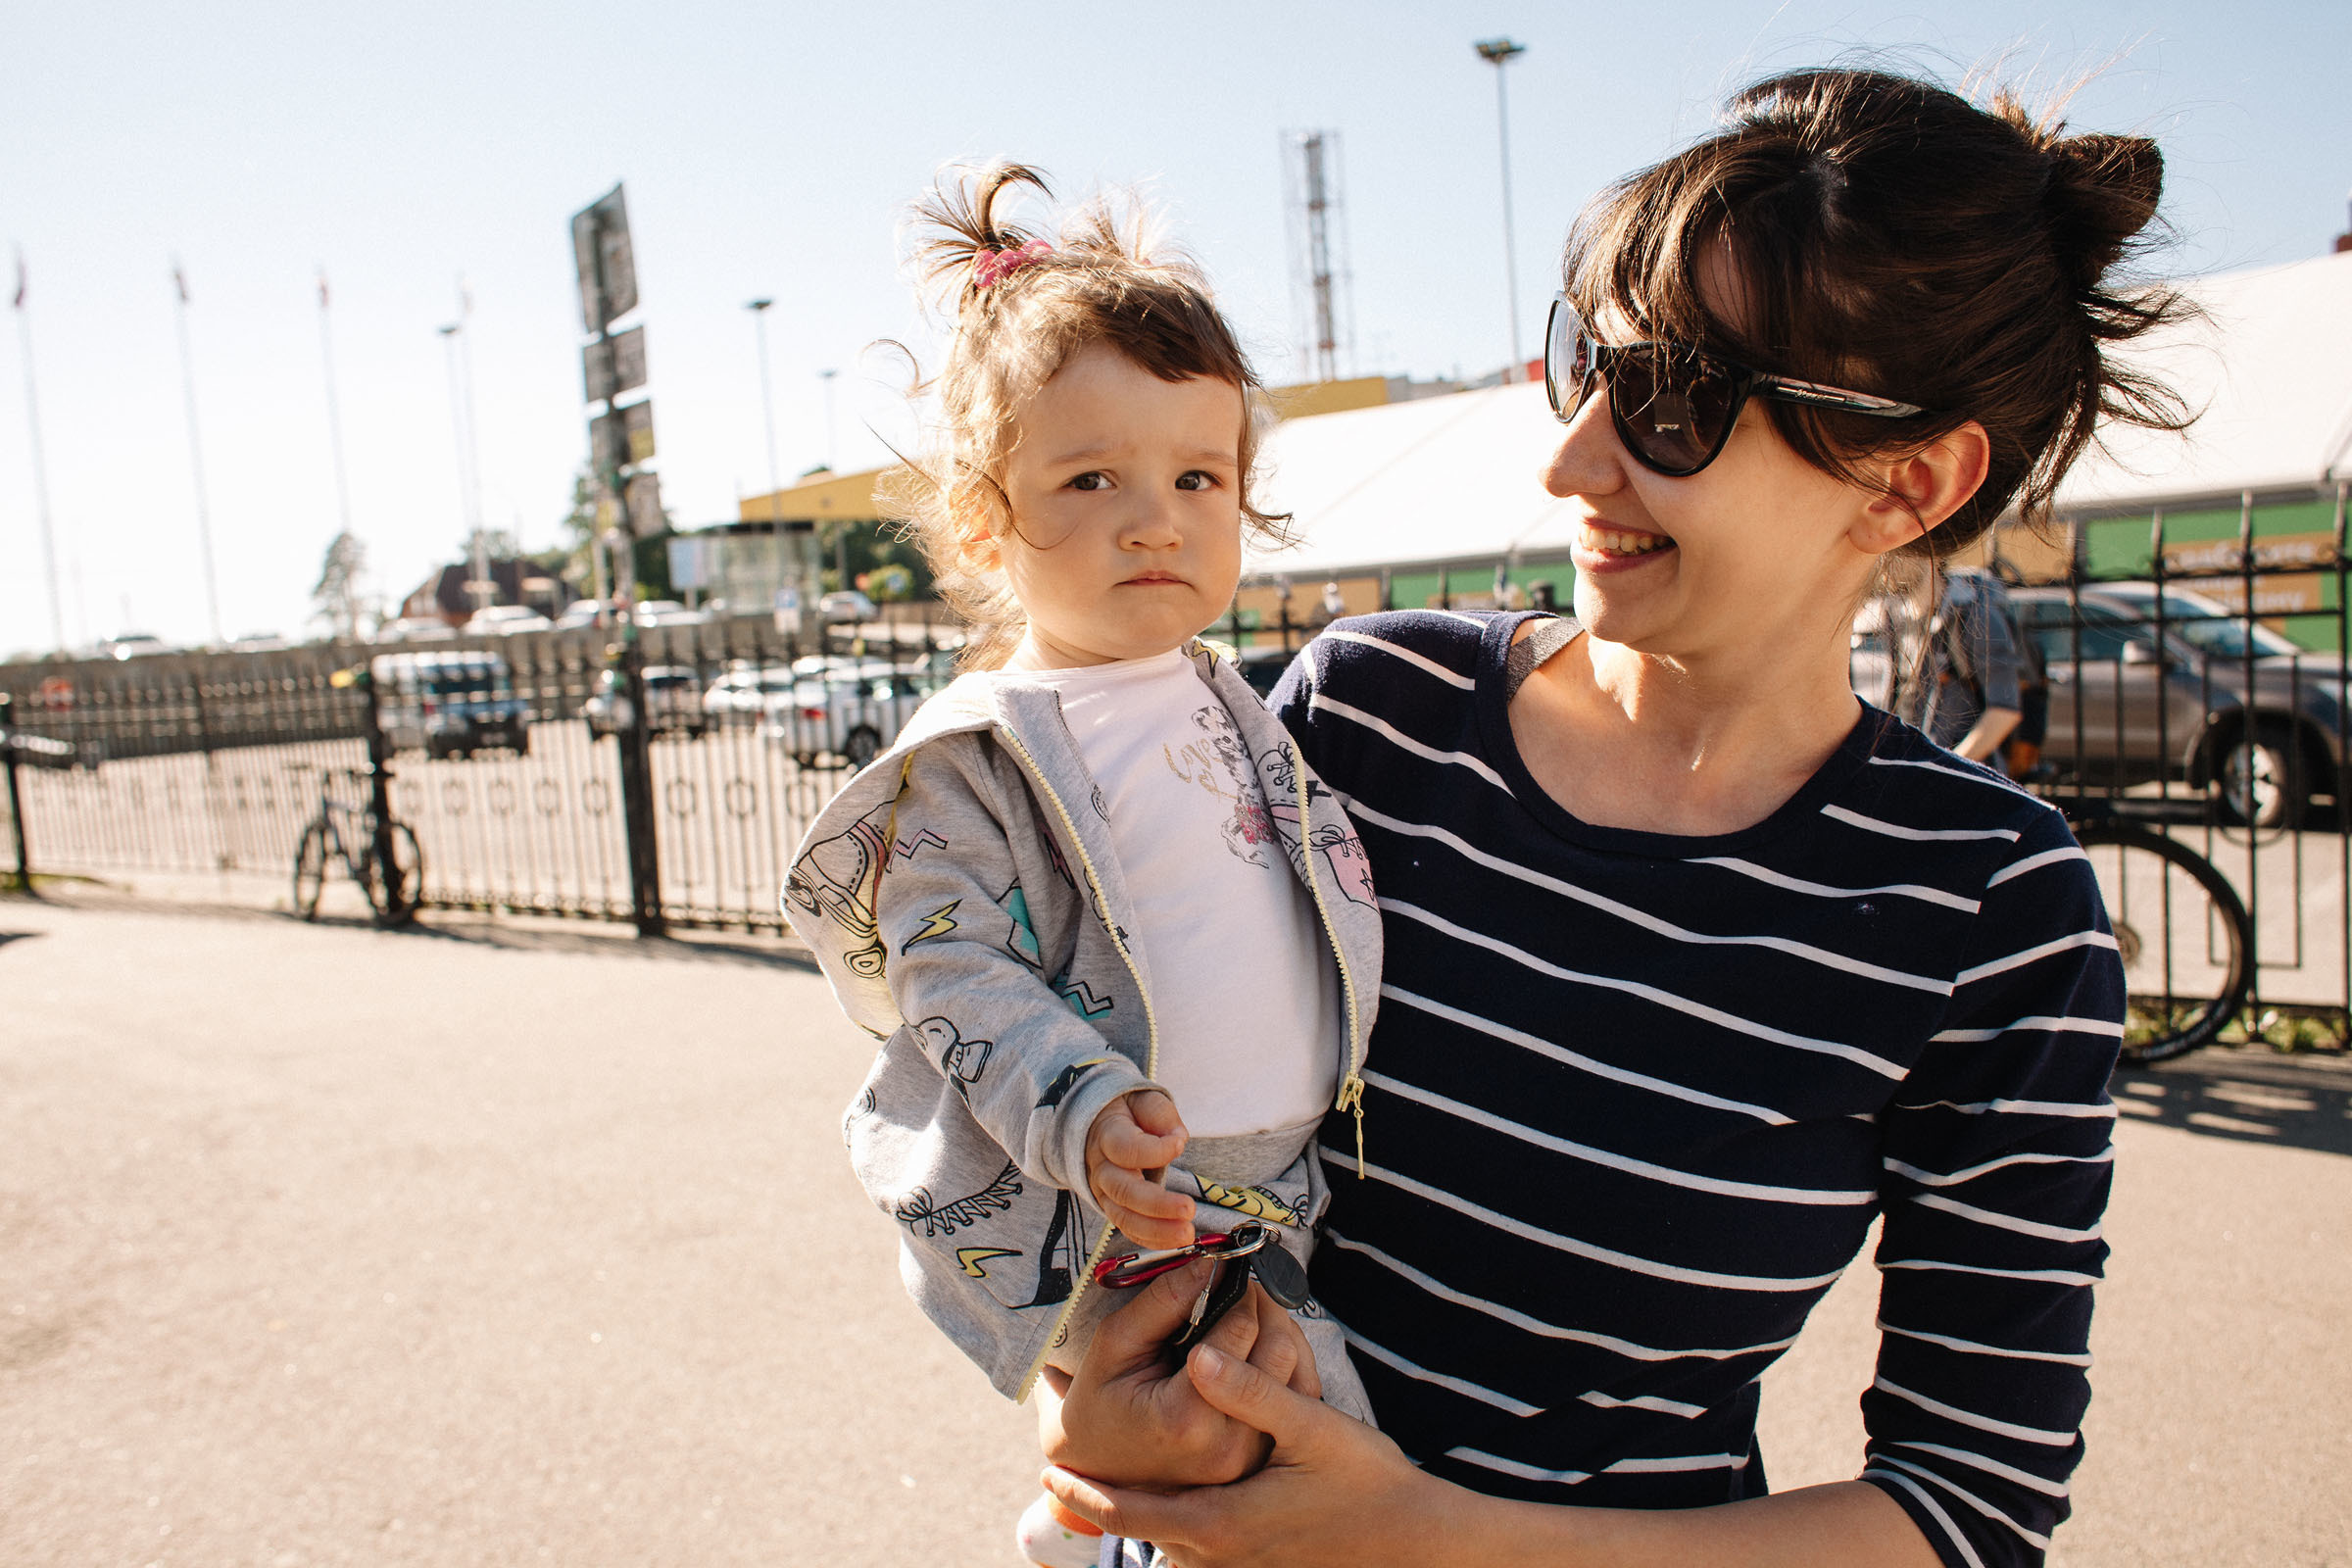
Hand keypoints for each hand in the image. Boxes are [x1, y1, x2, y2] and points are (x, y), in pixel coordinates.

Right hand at [1039, 1258, 1319, 1491]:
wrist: (1101, 1465)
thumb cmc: (1100, 1401)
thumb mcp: (1115, 1343)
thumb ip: (1163, 1301)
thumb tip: (1209, 1262)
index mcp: (1186, 1418)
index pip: (1241, 1330)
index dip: (1238, 1291)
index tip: (1227, 1271)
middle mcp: (1227, 1445)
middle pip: (1279, 1351)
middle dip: (1264, 1309)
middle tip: (1240, 1289)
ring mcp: (1249, 1458)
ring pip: (1296, 1373)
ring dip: (1277, 1334)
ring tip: (1244, 1318)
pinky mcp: (1261, 1459)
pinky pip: (1295, 1398)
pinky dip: (1282, 1366)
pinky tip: (1252, 1351)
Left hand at [1044, 1342, 1457, 1567]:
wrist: (1416, 1543)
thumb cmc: (1368, 1484)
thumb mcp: (1312, 1428)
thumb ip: (1251, 1392)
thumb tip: (1198, 1358)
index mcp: (1219, 1523)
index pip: (1130, 1511)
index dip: (1086, 1494)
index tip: (1049, 1471)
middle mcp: (1219, 1556)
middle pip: (1141, 1531)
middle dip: (1102, 1504)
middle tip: (1063, 1474)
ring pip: (1169, 1543)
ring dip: (1138, 1514)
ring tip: (1107, 1484)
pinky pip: (1198, 1551)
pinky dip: (1173, 1525)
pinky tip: (1176, 1501)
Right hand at [1086, 1088, 1193, 1247]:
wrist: (1099, 1125)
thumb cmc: (1128, 1112)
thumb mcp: (1143, 1100)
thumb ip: (1160, 1114)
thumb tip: (1177, 1138)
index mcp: (1106, 1135)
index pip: (1125, 1148)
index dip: (1154, 1150)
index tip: (1179, 1143)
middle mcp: (1101, 1167)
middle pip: (1123, 1191)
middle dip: (1157, 1205)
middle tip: (1188, 1209)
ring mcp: (1104, 1191)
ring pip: (1124, 1217)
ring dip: (1156, 1230)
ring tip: (1187, 1233)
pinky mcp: (1113, 1207)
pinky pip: (1128, 1228)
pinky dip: (1151, 1239)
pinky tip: (1175, 1240)